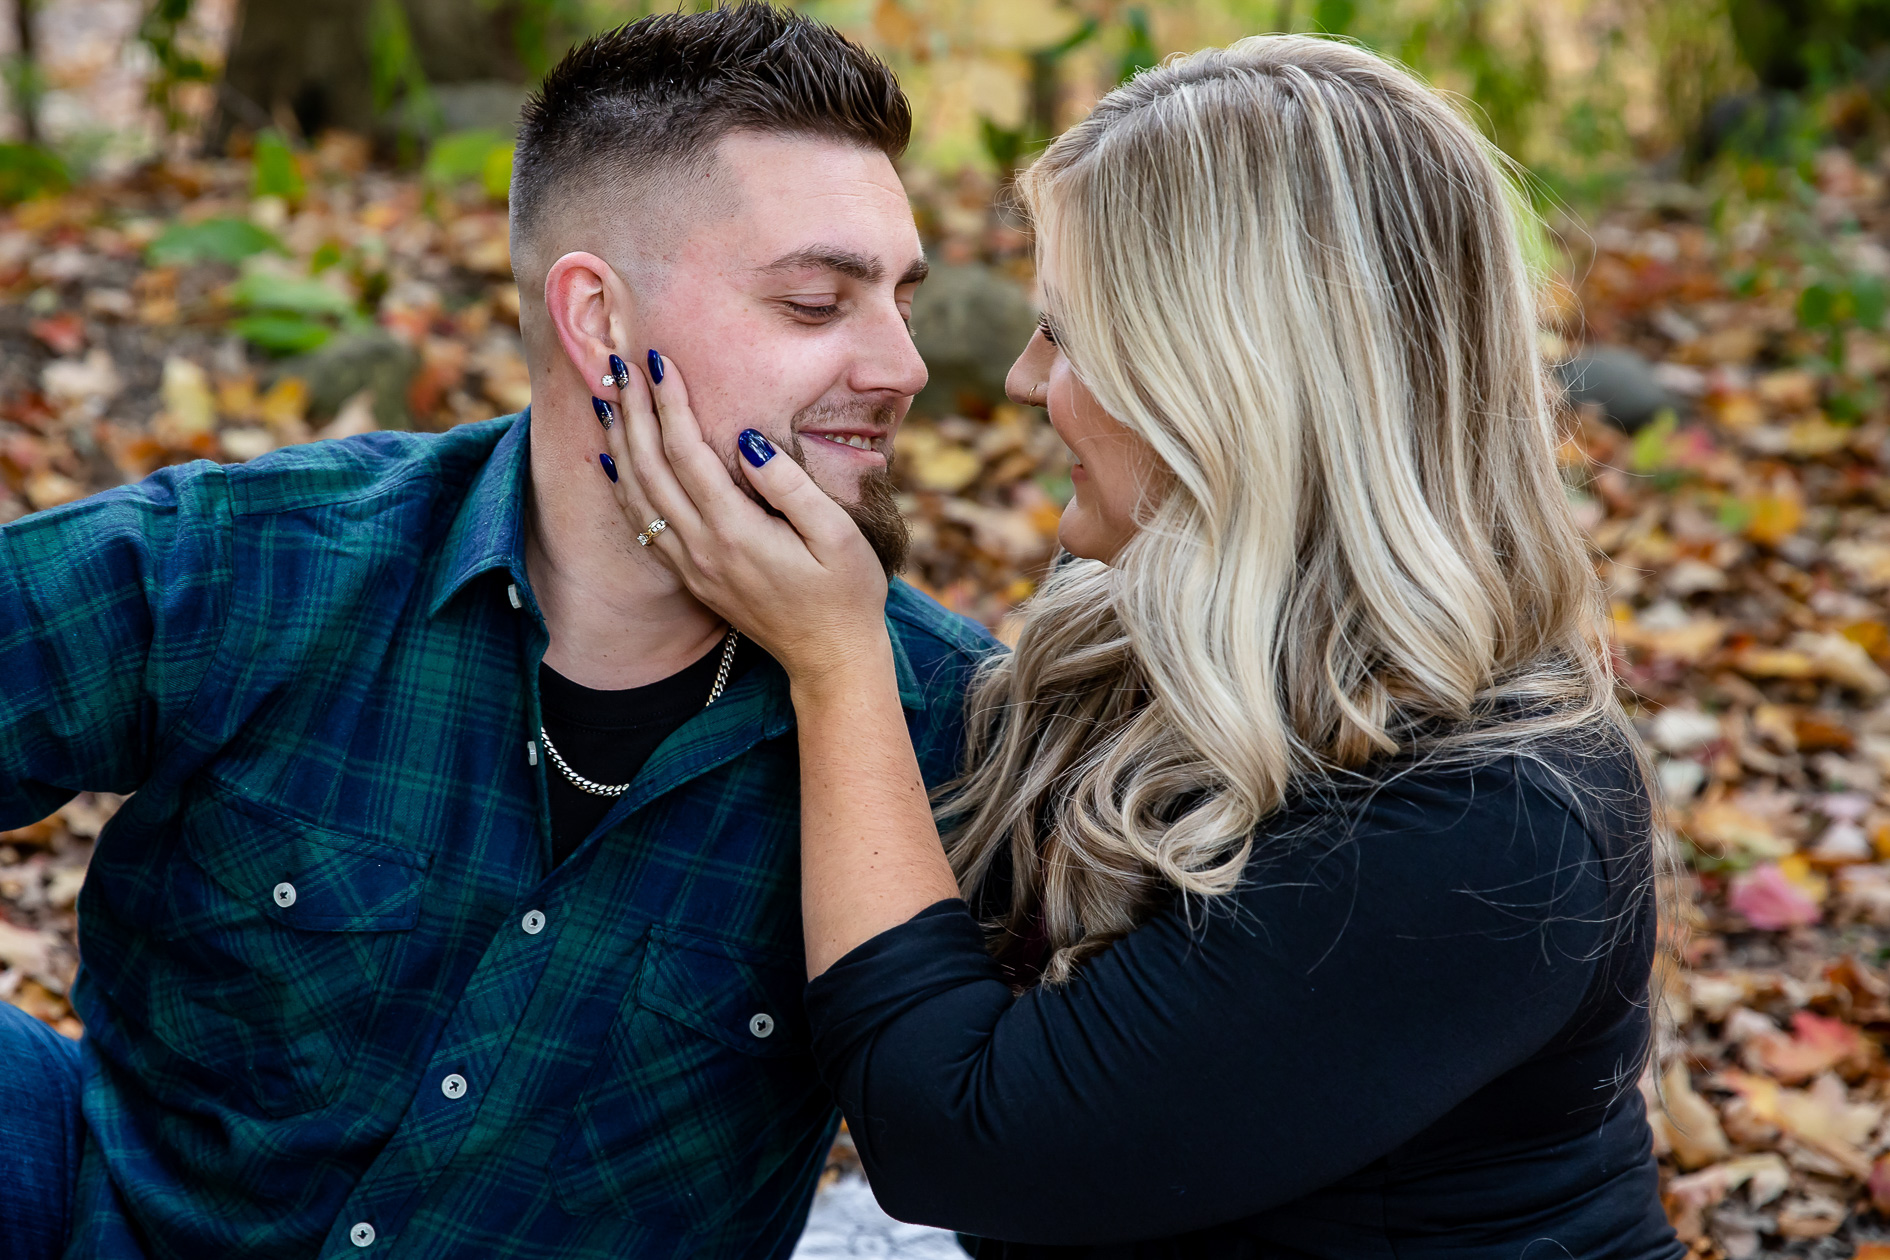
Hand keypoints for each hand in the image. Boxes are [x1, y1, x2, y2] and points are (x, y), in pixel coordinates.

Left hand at [598, 351, 892, 687]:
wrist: (832, 658)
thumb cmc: (847, 593)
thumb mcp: (837, 535)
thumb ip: (789, 486)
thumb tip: (745, 442)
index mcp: (736, 532)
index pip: (688, 454)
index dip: (669, 404)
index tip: (657, 361)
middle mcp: (703, 549)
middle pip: (651, 469)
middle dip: (633, 412)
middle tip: (618, 365)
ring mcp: (693, 567)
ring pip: (638, 496)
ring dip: (619, 444)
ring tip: (605, 401)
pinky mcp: (693, 578)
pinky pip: (643, 526)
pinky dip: (622, 488)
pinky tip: (612, 462)